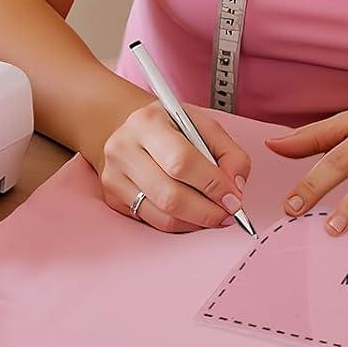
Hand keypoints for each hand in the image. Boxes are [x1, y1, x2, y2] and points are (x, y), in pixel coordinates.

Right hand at [92, 101, 251, 233]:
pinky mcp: (112, 197)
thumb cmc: (170, 128)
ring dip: (196, 222)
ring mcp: (113, 175)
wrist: (129, 129)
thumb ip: (229, 153)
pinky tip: (192, 215)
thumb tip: (236, 187)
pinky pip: (152, 221)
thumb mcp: (203, 126)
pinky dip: (179, 224)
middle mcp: (124, 148)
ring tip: (214, 216)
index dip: (213, 184)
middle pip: (170, 195)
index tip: (234, 199)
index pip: (182, 161)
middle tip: (228, 214)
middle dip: (207, 211)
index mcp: (148, 122)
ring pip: (161, 215)